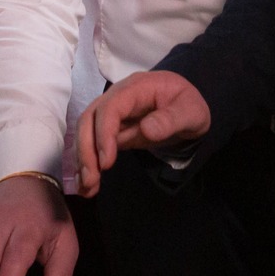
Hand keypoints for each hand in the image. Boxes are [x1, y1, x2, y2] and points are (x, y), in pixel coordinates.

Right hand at [74, 69, 210, 195]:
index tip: (106, 162)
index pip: (111, 107)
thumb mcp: (191, 111)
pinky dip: (87, 162)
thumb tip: (146, 129)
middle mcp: (117, 97)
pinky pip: (93, 143)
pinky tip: (88, 184)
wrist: (185, 107)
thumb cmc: (188, 106)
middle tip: (90, 179)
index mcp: (136, 88)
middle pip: (89, 118)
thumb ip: (171, 119)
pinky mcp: (111, 130)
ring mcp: (112, 113)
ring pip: (86, 132)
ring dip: (83, 159)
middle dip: (86, 149)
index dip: (104, 133)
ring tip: (87, 187)